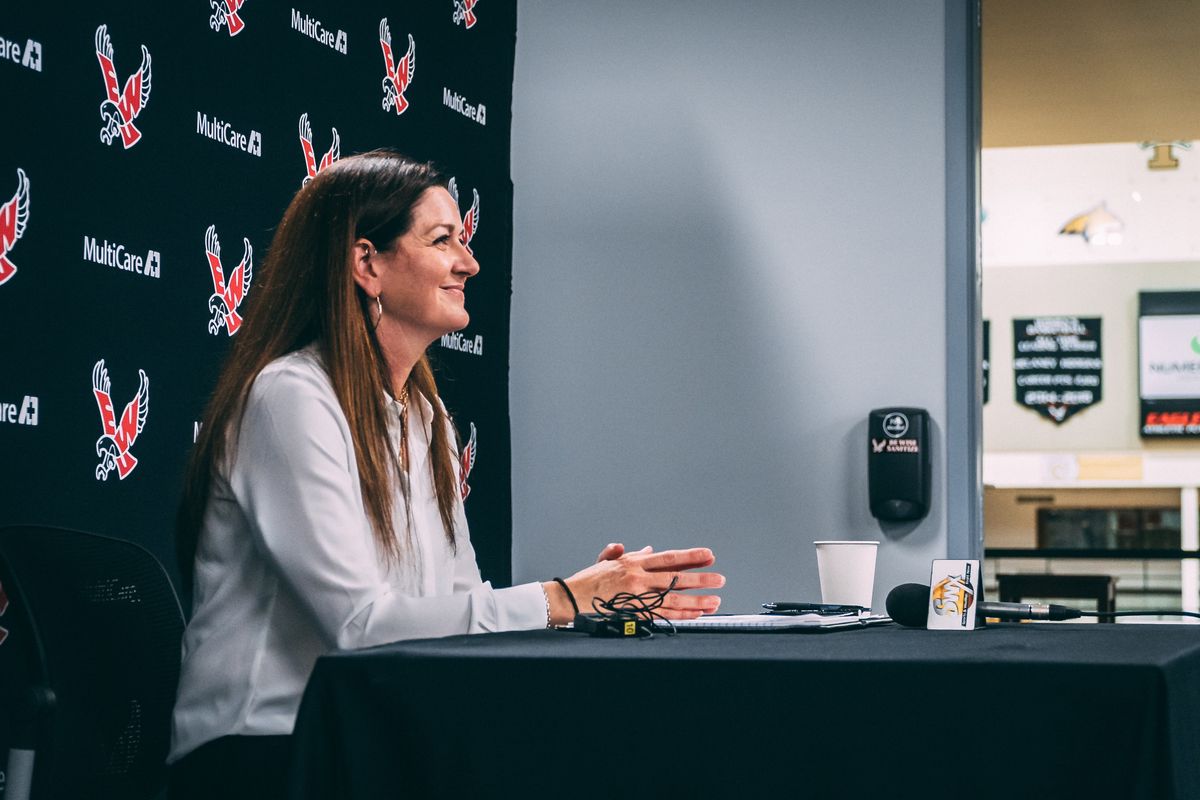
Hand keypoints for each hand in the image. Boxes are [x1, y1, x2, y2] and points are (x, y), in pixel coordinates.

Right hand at [544, 545, 723, 624]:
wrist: (570, 598)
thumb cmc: (587, 581)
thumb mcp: (606, 561)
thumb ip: (628, 553)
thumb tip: (648, 549)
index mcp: (633, 562)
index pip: (668, 557)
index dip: (690, 556)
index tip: (708, 555)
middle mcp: (638, 578)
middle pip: (676, 578)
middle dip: (700, 578)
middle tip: (720, 579)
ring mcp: (637, 597)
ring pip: (674, 599)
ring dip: (697, 600)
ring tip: (715, 600)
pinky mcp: (634, 613)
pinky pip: (663, 615)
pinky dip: (681, 615)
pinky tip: (695, 614)